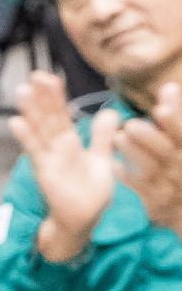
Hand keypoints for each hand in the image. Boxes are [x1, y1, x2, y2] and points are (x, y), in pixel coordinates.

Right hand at [7, 72, 114, 260]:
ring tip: (22, 91)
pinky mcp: (45, 171)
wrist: (82, 219)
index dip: (55, 96)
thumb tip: (110, 112)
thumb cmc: (90, 193)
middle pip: (48, 117)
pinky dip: (26, 137)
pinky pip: (35, 151)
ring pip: (39, 129)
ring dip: (30, 111)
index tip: (49, 77)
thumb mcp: (102, 160)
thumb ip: (102, 137)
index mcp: (70, 142)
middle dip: (41, 97)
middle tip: (34, 75)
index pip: (61, 114)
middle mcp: (56, 147)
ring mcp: (49, 158)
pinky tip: (16, 122)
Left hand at [116, 81, 181, 235]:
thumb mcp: (179, 140)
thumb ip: (175, 115)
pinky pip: (142, 188)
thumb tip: (169, 86)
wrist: (180, 204)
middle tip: (131, 125)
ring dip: (135, 153)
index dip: (173, 122)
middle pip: (168, 151)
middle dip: (151, 138)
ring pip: (152, 169)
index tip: (161, 109)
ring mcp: (169, 184)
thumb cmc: (177, 164)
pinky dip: (129, 176)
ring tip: (118, 138)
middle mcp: (181, 166)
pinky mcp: (156, 199)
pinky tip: (115, 165)